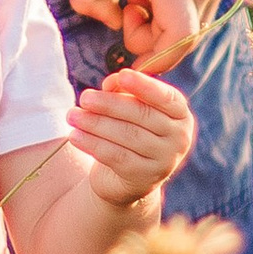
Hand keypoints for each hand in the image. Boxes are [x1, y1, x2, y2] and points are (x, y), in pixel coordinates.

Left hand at [69, 66, 196, 210]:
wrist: (128, 177)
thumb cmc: (131, 130)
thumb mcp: (130, 108)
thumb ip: (124, 91)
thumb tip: (112, 82)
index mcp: (180, 114)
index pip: (166, 97)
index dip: (144, 85)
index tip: (122, 75)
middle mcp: (179, 138)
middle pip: (142, 115)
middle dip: (109, 104)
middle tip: (84, 98)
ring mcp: (164, 161)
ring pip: (127, 135)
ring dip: (95, 123)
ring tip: (72, 115)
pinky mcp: (144, 178)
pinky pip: (116, 156)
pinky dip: (92, 143)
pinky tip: (74, 136)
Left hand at [70, 0, 230, 76]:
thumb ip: (90, 1)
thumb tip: (112, 23)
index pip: (177, 41)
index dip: (153, 60)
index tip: (126, 60)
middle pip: (186, 40)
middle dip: (151, 38)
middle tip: (126, 5)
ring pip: (194, 26)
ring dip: (163, 22)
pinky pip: (200, 7)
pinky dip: (175, 7)